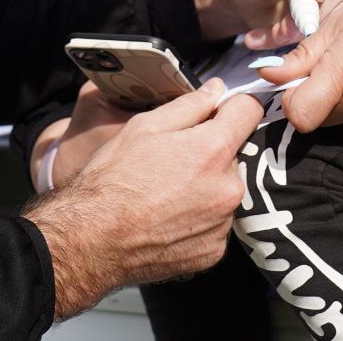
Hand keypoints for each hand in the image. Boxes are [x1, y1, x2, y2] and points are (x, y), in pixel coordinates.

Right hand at [26, 80, 262, 319]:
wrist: (93, 241)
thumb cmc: (113, 179)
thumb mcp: (145, 127)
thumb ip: (190, 105)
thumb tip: (217, 89)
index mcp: (214, 150)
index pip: (250, 111)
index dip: (233, 107)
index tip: (218, 114)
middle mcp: (228, 188)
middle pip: (235, 155)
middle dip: (212, 154)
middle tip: (175, 163)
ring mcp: (222, 224)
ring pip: (224, 192)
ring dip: (206, 189)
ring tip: (167, 195)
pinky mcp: (213, 252)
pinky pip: (215, 226)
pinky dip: (198, 221)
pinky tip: (168, 220)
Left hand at [255, 0, 342, 132]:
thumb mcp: (337, 23)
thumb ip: (300, 56)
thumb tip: (265, 74)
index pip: (299, 115)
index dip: (290, 100)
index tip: (294, 81)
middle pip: (317, 120)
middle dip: (312, 100)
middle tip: (324, 71)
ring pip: (340, 122)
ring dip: (336, 104)